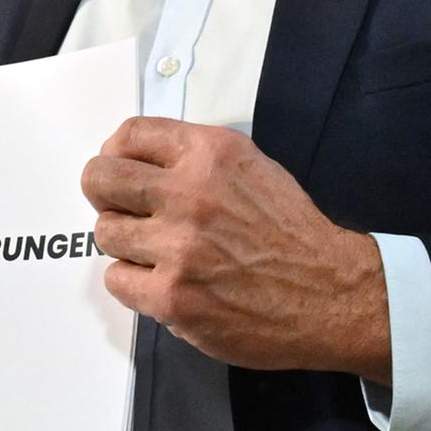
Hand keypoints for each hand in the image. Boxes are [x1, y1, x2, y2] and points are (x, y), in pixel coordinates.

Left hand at [81, 117, 389, 377]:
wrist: (330, 295)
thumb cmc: (292, 233)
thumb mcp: (253, 167)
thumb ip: (197, 158)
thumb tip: (140, 160)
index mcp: (211, 154)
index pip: (130, 134)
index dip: (116, 152)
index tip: (122, 168)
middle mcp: (190, 194)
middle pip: (100, 178)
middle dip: (104, 194)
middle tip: (123, 210)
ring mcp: (179, 248)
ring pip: (106, 232)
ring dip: (126, 243)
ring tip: (157, 252)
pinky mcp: (173, 296)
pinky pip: (117, 279)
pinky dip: (134, 282)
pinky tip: (164, 281)